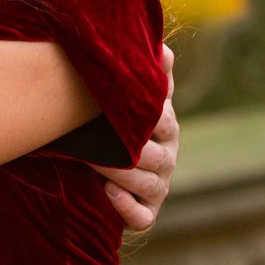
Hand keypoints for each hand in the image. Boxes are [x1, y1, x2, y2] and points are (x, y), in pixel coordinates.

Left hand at [97, 45, 176, 231]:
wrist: (105, 168)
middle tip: (99, 141)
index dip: (149, 118)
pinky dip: (127, 208)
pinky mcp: (145, 214)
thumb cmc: (122, 125)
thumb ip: (151, 74)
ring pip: (149, 185)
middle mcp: (166, 159)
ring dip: (124, 176)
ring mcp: (157, 188)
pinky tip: (108, 193)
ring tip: (97, 164)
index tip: (127, 109)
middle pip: (157, 156)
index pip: (164, 122)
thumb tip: (163, 47)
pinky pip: (143, 217)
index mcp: (167, 129)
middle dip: (130, 150)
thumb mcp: (137, 98)